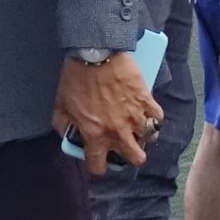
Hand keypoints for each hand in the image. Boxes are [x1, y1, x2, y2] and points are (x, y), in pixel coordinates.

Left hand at [52, 53, 163, 176]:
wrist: (95, 54)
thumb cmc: (76, 78)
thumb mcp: (61, 104)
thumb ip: (63, 123)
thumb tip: (66, 133)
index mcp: (95, 135)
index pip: (98, 166)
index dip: (98, 166)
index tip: (99, 161)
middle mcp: (118, 131)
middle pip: (136, 158)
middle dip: (131, 155)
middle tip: (126, 145)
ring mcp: (135, 117)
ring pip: (150, 139)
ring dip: (145, 135)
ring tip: (138, 128)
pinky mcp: (147, 101)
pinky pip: (158, 117)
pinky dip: (154, 117)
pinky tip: (148, 112)